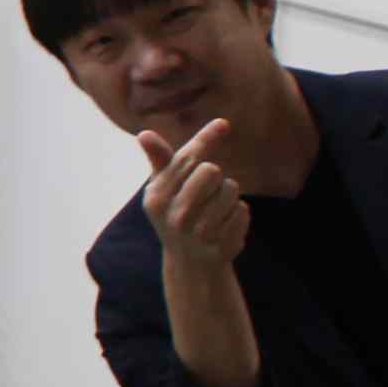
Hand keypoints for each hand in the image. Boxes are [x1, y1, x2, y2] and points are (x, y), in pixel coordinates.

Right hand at [139, 118, 252, 265]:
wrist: (189, 262)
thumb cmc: (176, 213)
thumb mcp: (163, 188)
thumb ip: (160, 160)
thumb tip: (144, 133)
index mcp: (157, 197)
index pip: (186, 159)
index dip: (206, 139)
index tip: (224, 124)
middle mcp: (175, 216)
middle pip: (211, 170)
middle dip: (214, 176)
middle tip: (206, 191)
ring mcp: (199, 233)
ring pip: (230, 190)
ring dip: (228, 195)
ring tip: (216, 210)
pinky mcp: (222, 245)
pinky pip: (243, 211)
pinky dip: (238, 214)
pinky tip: (225, 226)